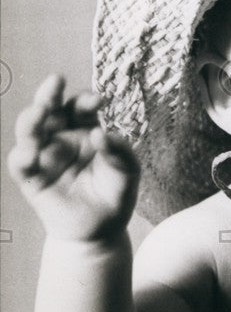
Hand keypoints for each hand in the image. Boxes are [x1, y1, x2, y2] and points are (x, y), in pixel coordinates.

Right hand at [7, 74, 139, 241]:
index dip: (86, 100)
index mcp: (85, 130)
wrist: (101, 230)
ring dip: (31, 119)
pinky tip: (31, 153)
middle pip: (50, 109)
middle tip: (55, 81)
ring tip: (39, 113)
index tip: (98, 100)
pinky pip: (21, 164)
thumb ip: (120, 152)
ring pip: (29, 130)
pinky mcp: (32, 178)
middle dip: (50, 93)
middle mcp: (62, 138)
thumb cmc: (115, 194)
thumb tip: (100, 134)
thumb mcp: (128, 172)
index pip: (81, 107)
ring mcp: (44, 156)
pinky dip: (22, 157)